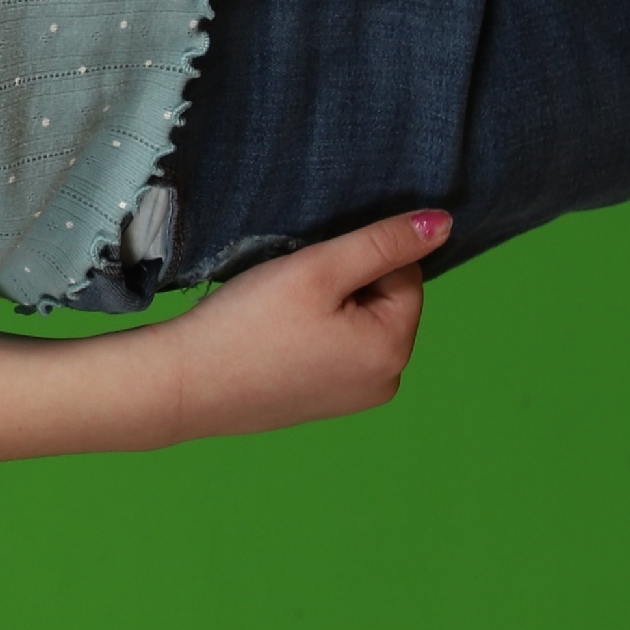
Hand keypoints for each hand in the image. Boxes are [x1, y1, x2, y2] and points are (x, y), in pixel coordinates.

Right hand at [151, 210, 446, 440]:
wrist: (186, 384)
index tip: (309, 271)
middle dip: (343, 287)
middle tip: (289, 292)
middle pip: (382, 303)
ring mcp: (354, 399)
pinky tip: (273, 338)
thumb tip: (443, 223)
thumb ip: (384, 242)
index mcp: (394, 349)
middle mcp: (387, 382)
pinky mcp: (322, 405)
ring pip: (357, 326)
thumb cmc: (250, 323)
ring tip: (278, 315)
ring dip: (326, 310)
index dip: (355, 260)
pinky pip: (334, 353)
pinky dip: (310, 337)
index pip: (404, 275)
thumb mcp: (319, 268)